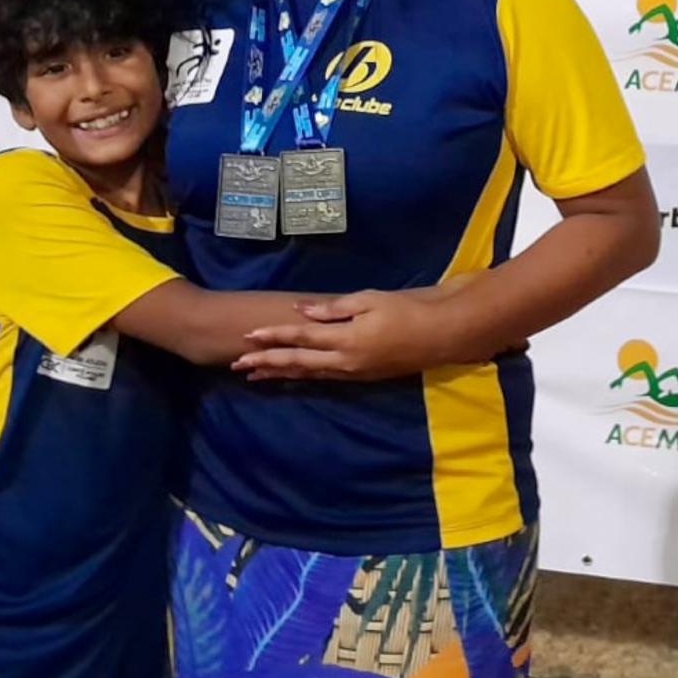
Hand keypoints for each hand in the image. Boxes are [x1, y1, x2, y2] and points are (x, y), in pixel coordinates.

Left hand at [230, 290, 446, 381]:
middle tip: (237, 365)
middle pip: (297, 363)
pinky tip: (291, 374)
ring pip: (308, 374)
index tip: (248, 337)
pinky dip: (302, 375)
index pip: (301, 338)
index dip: (273, 337)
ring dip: (280, 373)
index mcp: (346, 340)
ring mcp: (353, 373)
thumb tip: (301, 312)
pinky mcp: (362, 376)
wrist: (440, 335)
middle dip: (266, 363)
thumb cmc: (407, 310)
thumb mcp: (369, 300)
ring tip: (255, 374)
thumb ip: (333, 309)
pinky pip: (324, 377)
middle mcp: (345, 362)